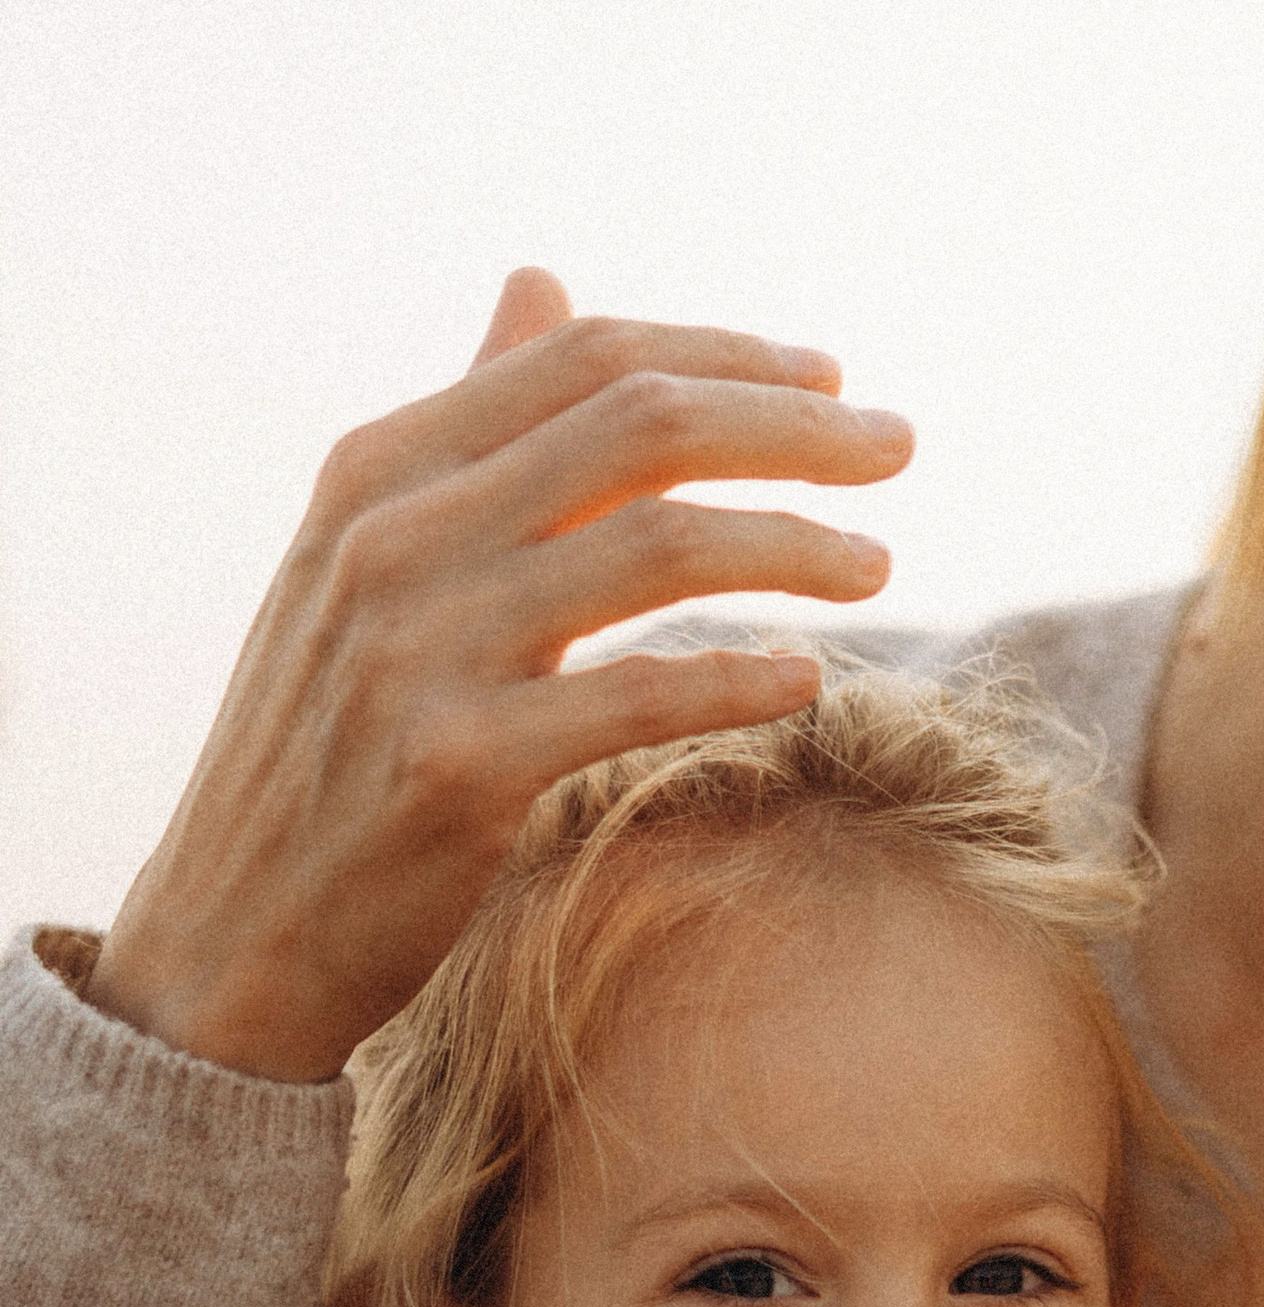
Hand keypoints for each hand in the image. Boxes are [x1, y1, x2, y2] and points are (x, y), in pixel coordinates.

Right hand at [87, 269, 909, 1081]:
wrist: (233, 934)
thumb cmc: (332, 750)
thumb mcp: (375, 563)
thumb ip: (473, 435)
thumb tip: (541, 284)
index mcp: (381, 468)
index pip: (589, 362)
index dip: (731, 357)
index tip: (836, 381)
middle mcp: (394, 537)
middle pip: (639, 426)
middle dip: (793, 427)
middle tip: (899, 447)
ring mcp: (420, 650)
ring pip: (655, 545)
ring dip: (791, 544)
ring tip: (876, 569)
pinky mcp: (455, 769)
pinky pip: (633, 697)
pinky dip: (735, 678)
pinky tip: (807, 678)